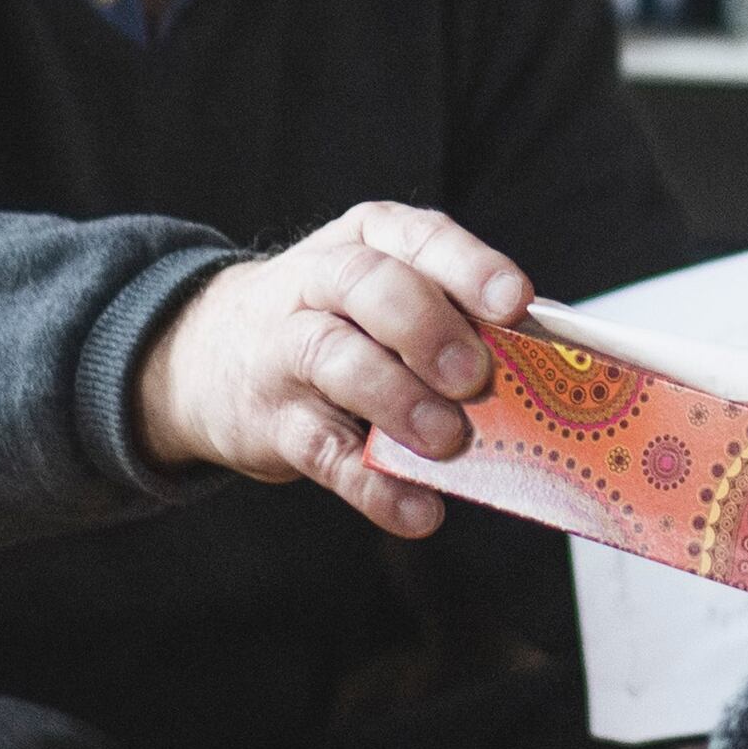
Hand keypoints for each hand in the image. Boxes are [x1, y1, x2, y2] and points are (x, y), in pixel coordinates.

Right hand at [133, 202, 534, 537]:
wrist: (204, 356)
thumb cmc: (334, 320)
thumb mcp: (383, 294)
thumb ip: (453, 317)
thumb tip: (542, 368)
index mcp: (368, 240)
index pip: (419, 239)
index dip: (469, 268)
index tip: (515, 302)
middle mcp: (320, 282)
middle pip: (369, 287)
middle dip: (426, 328)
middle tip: (474, 376)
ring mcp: (286, 349)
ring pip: (336, 359)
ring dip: (398, 401)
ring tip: (446, 440)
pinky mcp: (271, 421)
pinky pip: (321, 449)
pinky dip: (371, 484)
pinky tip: (416, 509)